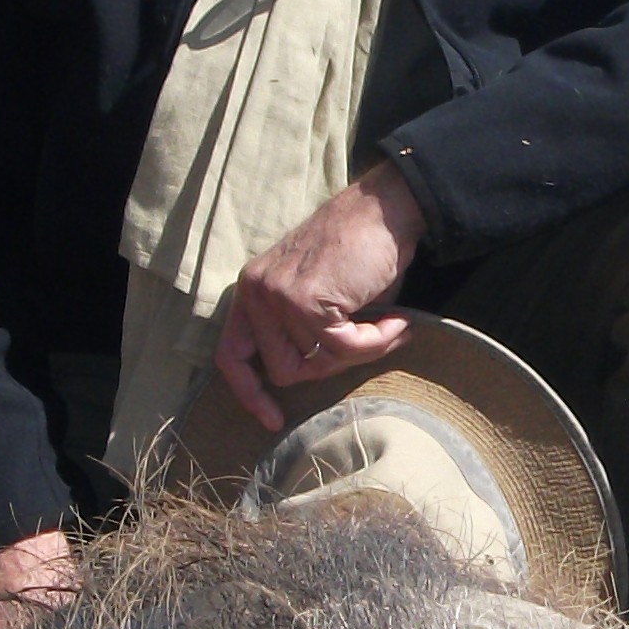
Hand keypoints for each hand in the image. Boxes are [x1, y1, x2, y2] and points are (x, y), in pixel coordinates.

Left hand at [212, 167, 427, 430]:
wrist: (386, 208)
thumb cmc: (361, 252)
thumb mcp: (317, 295)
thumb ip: (302, 332)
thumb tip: (312, 375)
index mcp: (252, 290)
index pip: (231, 355)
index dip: (248, 393)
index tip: (272, 420)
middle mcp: (255, 291)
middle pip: (283, 371)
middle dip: (326, 366)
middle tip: (364, 341)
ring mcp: (277, 296)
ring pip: (316, 364)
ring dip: (359, 352)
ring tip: (386, 322)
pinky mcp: (306, 299)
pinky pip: (343, 349)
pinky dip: (377, 342)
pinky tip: (397, 320)